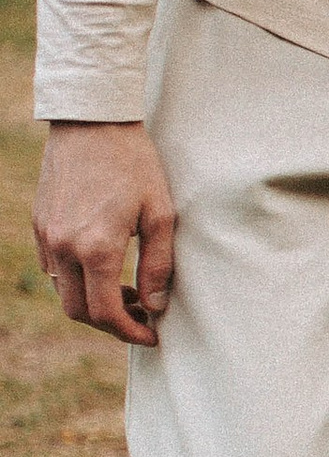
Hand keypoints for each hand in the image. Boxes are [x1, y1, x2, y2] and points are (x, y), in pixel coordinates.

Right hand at [33, 121, 175, 346]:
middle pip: (78, 311)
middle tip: (141, 316)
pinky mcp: (39, 224)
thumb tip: (155, 305)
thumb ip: (158, 265)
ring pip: (62, 292)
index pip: (106, 312)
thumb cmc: (133, 163)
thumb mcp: (160, 214)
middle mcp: (63, 247)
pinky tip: (102, 268)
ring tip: (126, 292)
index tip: (151, 335)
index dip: (129, 332)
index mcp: (94, 248)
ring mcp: (46, 236)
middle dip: (110, 323)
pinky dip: (76, 281)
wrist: (92, 122)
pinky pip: (53, 269)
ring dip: (91, 303)